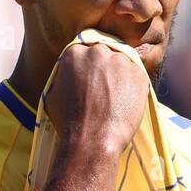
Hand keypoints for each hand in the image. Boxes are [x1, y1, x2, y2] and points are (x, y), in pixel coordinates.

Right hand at [43, 39, 149, 154]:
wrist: (91, 140)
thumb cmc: (68, 122)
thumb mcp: (53, 94)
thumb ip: (62, 77)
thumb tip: (68, 73)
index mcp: (74, 52)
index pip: (86, 52)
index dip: (90, 69)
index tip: (93, 82)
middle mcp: (97, 51)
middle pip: (105, 54)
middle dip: (105, 71)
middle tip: (105, 91)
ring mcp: (119, 60)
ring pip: (122, 64)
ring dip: (120, 78)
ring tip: (115, 101)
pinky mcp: (138, 73)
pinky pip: (137, 76)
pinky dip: (133, 89)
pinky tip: (125, 104)